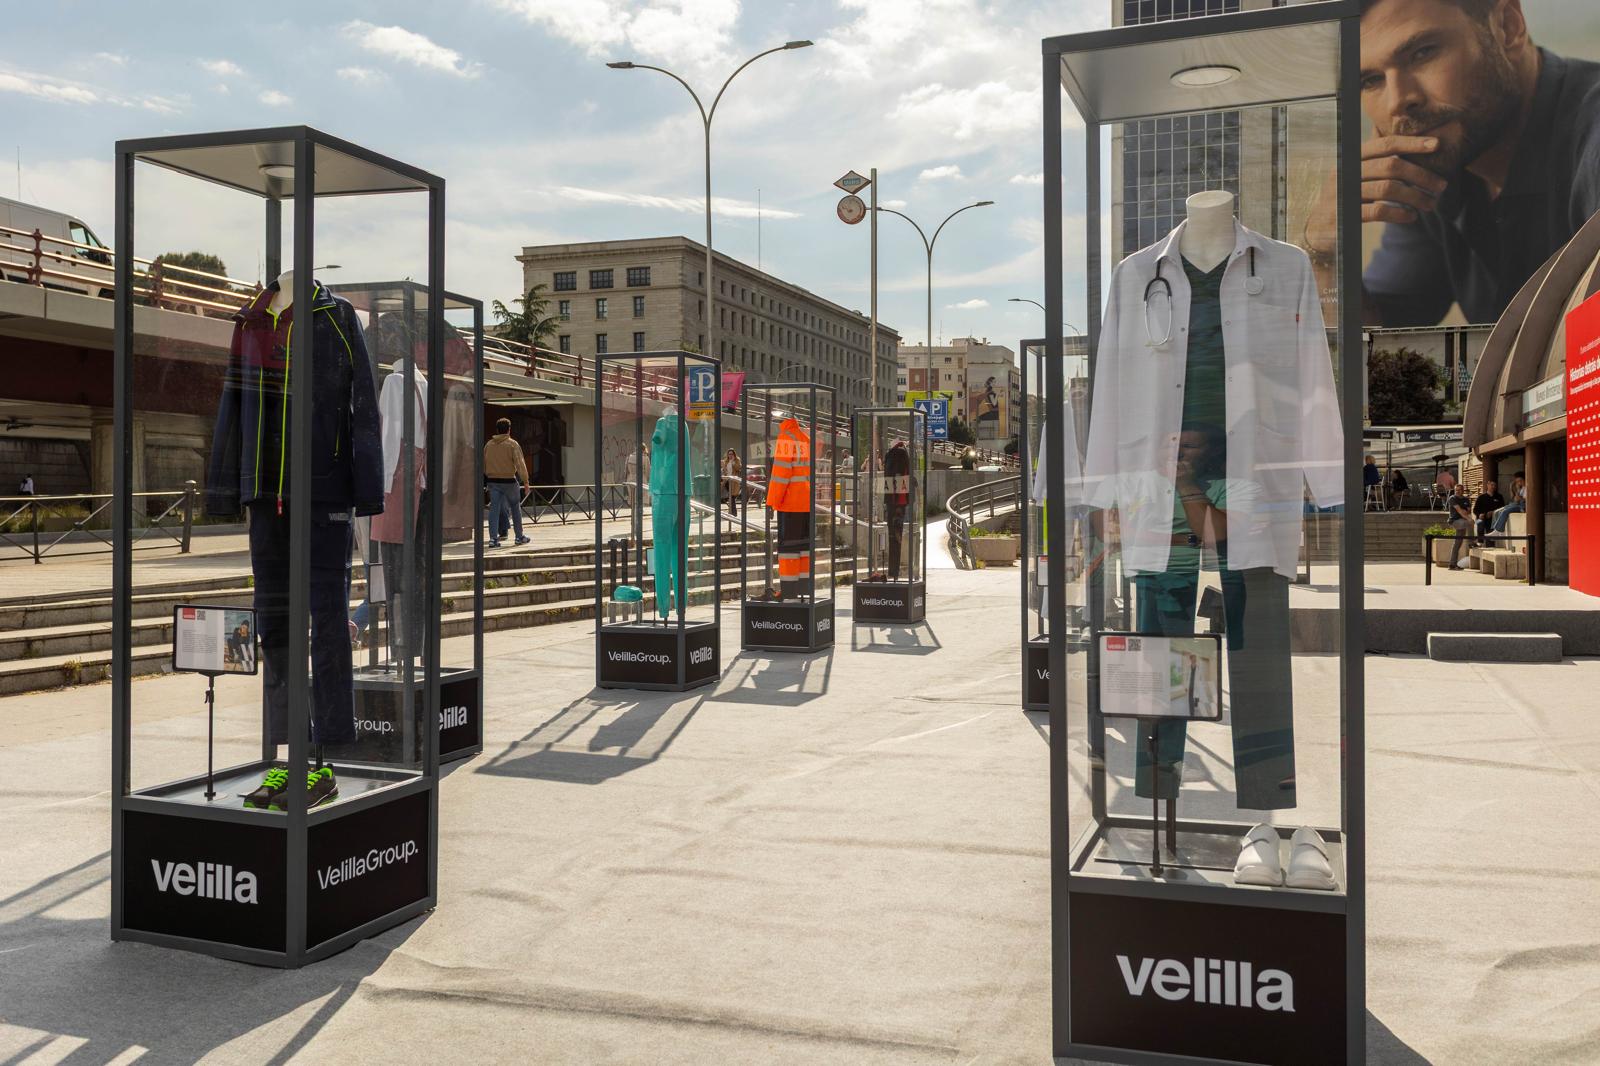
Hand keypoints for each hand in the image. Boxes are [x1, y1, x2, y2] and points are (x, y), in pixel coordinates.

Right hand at [1305, 134, 1449, 252]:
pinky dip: (1399, 213)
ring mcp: (1343, 194)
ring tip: (1431, 204)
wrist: (1316, 231)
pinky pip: (1379, 211)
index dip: (1411, 143)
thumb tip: (1418, 154)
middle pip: (1391, 166)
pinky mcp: (1345, 216)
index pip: (1384, 144)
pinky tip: (1411, 217)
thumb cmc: (1345, 201)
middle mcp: (1346, 173)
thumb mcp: (1356, 178)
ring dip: (1415, 196)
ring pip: (1388, 188)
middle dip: (1421, 175)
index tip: (1437, 145)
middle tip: (1441, 185)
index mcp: (1350, 159)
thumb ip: (1378, 166)